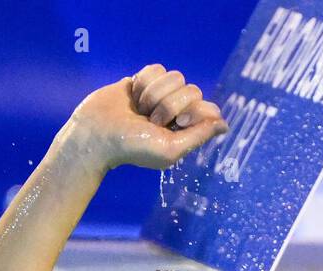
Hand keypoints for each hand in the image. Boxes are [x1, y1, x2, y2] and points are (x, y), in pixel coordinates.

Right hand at [59, 64, 228, 171]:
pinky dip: (144, 81)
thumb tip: (225, 125)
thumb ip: (199, 136)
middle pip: (193, 90)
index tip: (179, 122)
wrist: (97, 133)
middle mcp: (178, 110)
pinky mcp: (144, 80)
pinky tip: (133, 96)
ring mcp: (161, 94)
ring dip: (155, 93)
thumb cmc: (134, 148)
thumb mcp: (171, 149)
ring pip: (175, 76)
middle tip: (152, 120)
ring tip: (140, 110)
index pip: (209, 108)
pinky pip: (157, 68)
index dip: (195, 111)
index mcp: (188, 129)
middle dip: (170, 104)